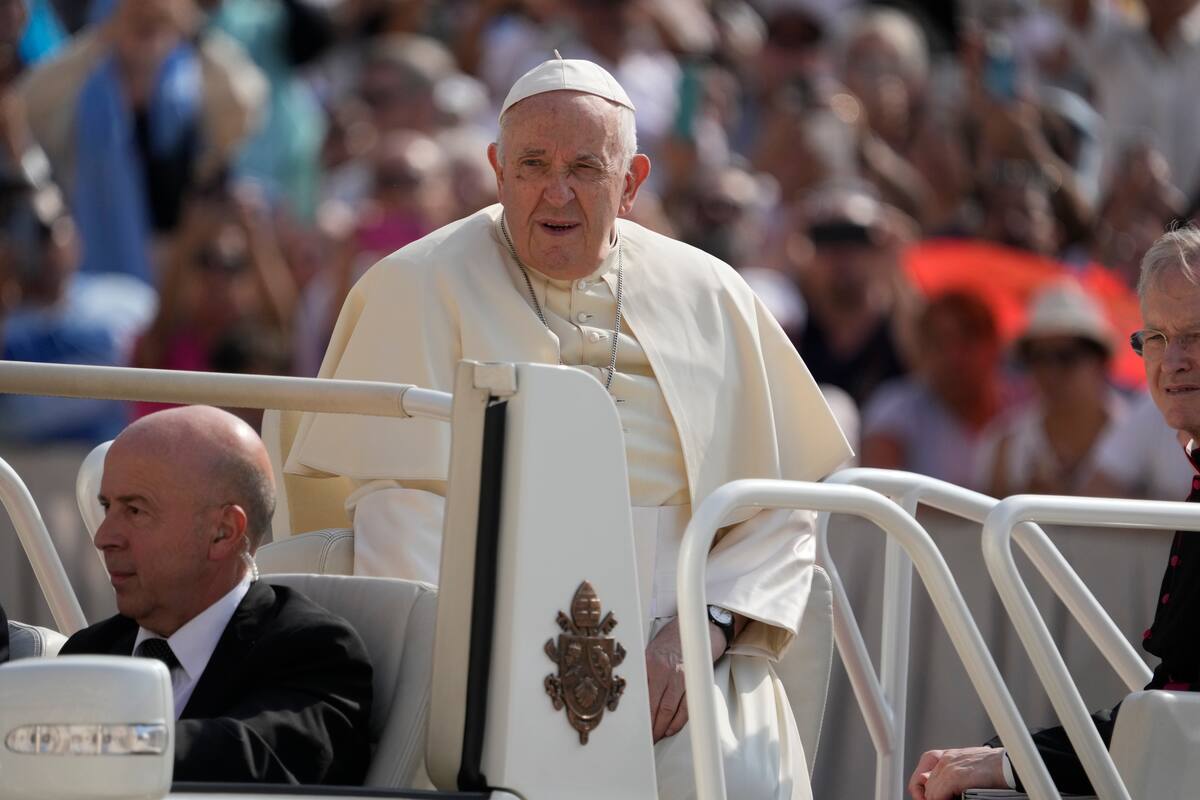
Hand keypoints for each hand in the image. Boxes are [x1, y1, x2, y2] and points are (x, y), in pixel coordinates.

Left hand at [644, 617, 726, 741]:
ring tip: (656, 737)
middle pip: (653, 705)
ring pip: (667, 709)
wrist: (698, 627)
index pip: (641, 694)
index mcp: (649, 662)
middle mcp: (663, 670)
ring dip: (661, 727)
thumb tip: (634, 693)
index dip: (637, 714)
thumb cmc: (673, 640)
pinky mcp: (693, 680)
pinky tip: (670, 728)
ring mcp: (680, 676)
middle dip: (648, 725)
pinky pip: (685, 707)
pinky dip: (677, 721)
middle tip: (644, 737)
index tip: (633, 726)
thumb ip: (645, 671)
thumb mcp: (652, 651)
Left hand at [908, 746, 1006, 799]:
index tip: (924, 798)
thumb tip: (945, 792)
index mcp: (947, 756)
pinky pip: (937, 795)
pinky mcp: (955, 776)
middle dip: (929, 797)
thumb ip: (953, 777)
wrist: (1009, 765)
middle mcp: (945, 759)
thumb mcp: (968, 767)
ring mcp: (948, 767)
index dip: (920, 788)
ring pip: (930, 791)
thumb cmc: (995, 768)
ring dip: (935, 799)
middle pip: (925, 784)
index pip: (922, 773)